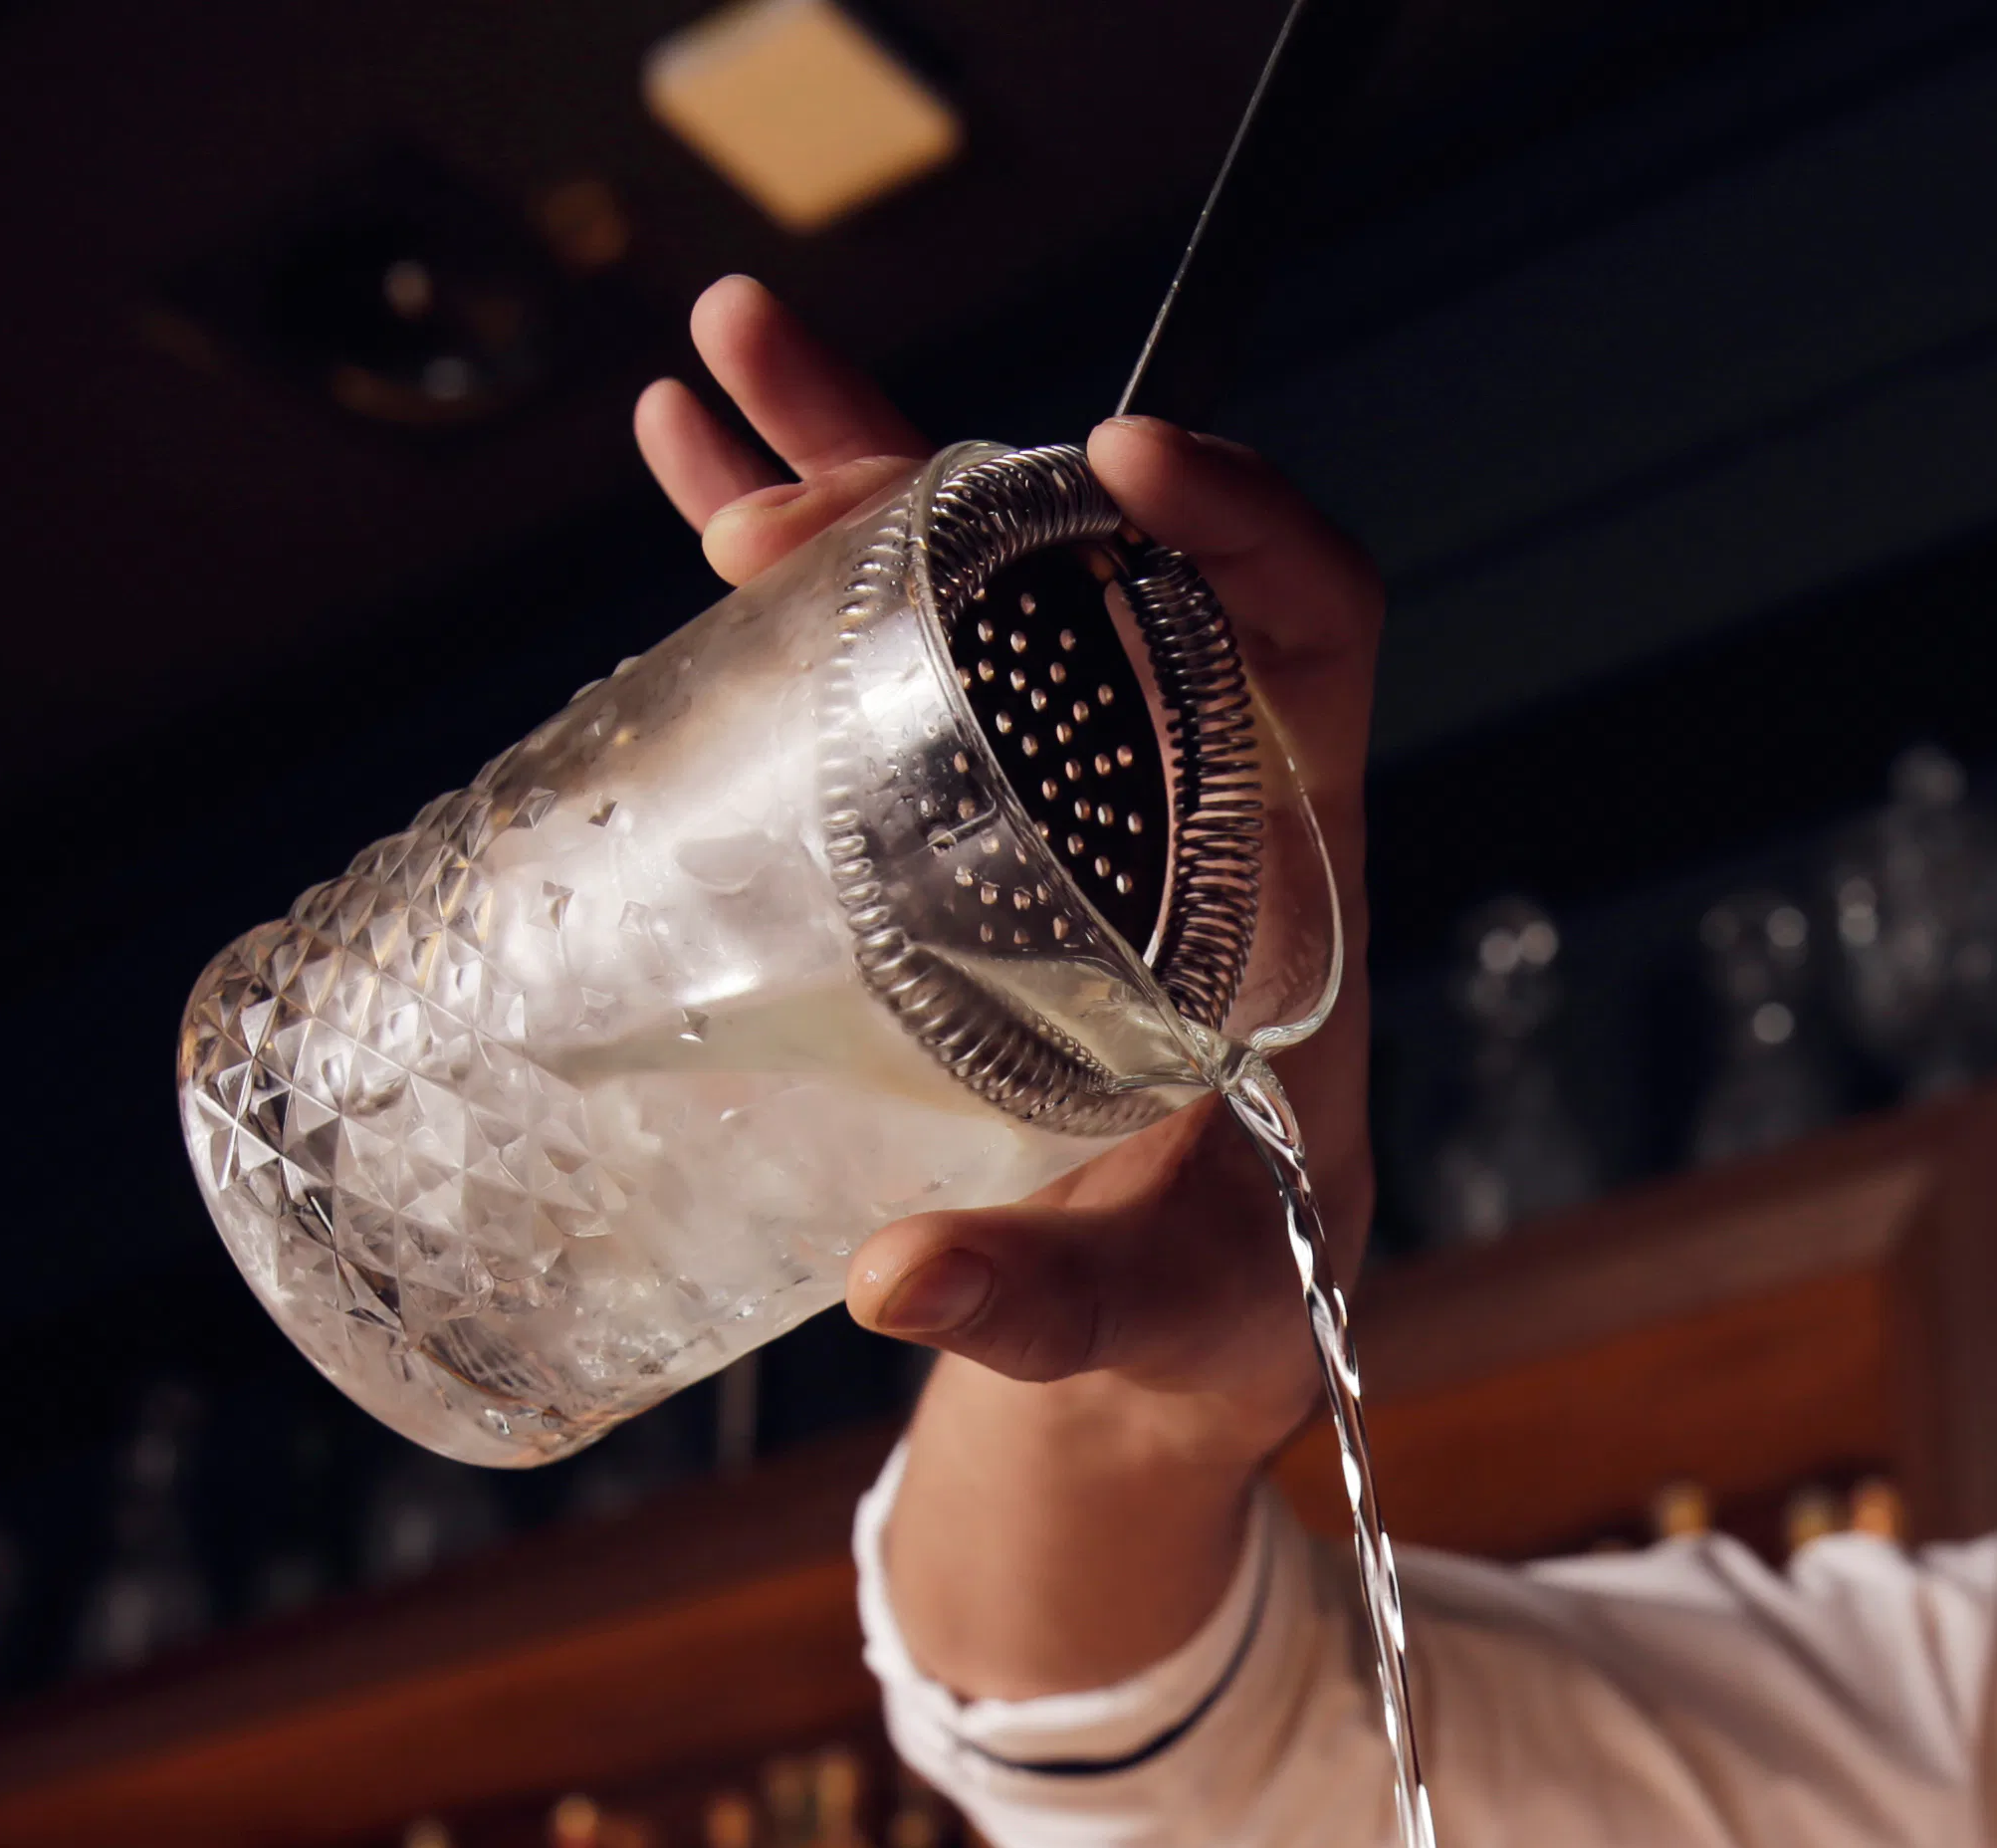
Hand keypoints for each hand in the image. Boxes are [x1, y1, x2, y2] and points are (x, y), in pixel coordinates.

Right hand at [636, 277, 1383, 1472]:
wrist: (1154, 1341)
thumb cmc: (1214, 1313)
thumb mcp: (1159, 1316)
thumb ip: (1049, 1302)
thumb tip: (900, 1283)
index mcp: (1281, 874)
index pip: (1311, 630)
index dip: (1244, 525)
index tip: (1123, 462)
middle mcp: (1179, 797)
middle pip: (1090, 567)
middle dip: (944, 465)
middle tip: (790, 407)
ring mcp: (1060, 799)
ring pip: (972, 586)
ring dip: (844, 463)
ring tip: (714, 357)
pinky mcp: (960, 831)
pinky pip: (885, 666)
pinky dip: (788, 574)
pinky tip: (685, 473)